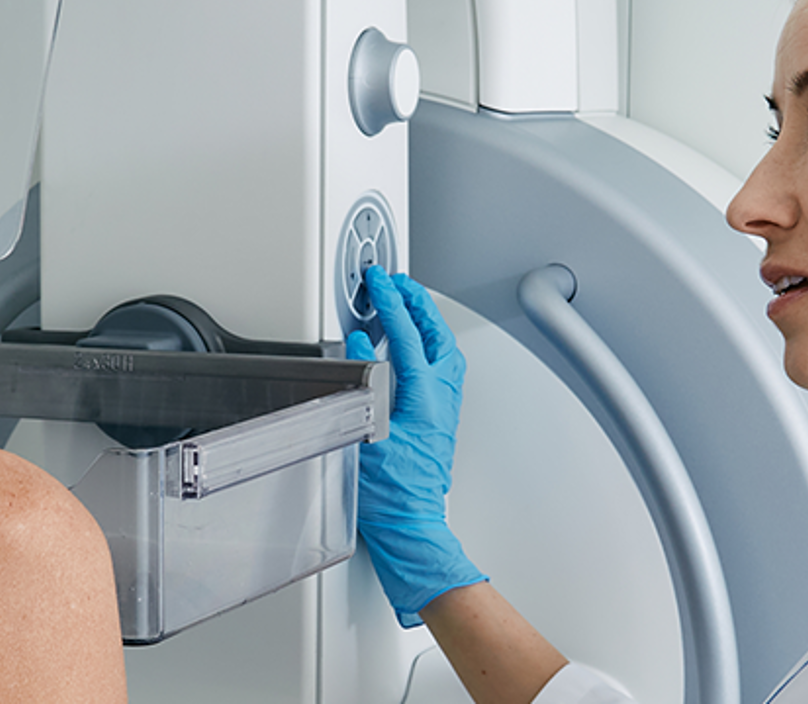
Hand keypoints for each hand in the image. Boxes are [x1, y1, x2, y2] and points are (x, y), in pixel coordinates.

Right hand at [348, 266, 483, 625]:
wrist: (411, 526)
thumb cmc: (390, 494)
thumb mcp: (365, 433)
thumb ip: (364, 385)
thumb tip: (364, 350)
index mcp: (425, 397)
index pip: (408, 335)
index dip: (392, 302)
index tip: (380, 281)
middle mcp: (442, 399)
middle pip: (436, 335)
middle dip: (417, 303)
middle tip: (398, 283)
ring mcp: (444, 409)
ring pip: (444, 351)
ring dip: (425, 323)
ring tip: (406, 306)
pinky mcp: (439, 421)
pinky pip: (441, 369)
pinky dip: (428, 347)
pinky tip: (414, 348)